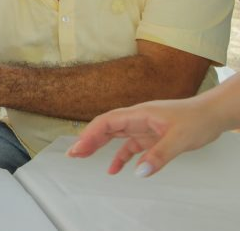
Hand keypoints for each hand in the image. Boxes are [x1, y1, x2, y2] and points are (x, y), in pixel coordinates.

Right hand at [67, 99, 220, 176]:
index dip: (91, 134)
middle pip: (106, 128)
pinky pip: (129, 146)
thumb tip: (139, 172)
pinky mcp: (150, 136)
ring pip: (115, 136)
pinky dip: (120, 157)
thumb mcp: (179, 139)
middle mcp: (137, 118)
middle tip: (73, 154)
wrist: (213, 114)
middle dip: (88, 139)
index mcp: (139, 114)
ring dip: (99, 145)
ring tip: (83, 156)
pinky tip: (114, 169)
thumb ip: (158, 156)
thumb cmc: (197, 119)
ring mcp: (143, 127)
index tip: (79, 147)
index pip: (108, 122)